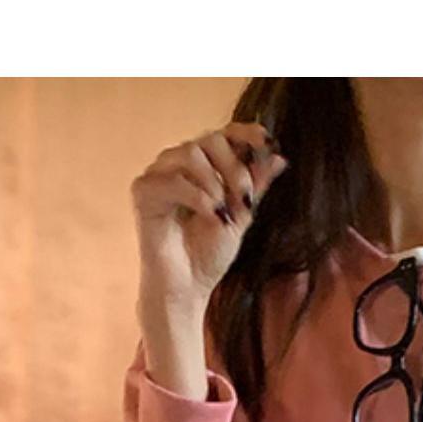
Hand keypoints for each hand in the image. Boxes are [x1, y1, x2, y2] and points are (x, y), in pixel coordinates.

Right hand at [132, 122, 288, 314]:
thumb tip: (279, 157)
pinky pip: (173, 179)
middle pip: (209, 140)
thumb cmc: (209, 255)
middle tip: (245, 199)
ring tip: (223, 211)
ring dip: (215, 181)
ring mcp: (158, 175)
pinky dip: (198, 196)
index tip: (267, 142)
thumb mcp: (240, 216)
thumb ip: (254, 186)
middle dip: (234, 167)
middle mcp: (177, 164)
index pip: (223, 134)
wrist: (187, 288)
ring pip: (190, 153)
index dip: (245, 133)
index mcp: (201, 166)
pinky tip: (210, 215)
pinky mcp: (143, 191)